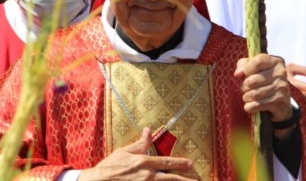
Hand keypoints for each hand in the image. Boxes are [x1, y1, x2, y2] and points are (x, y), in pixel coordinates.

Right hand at [78, 128, 194, 180]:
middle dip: (184, 179)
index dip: (180, 163)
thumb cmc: (110, 166)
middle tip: (196, 180)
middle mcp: (147, 176)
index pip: (167, 162)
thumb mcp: (124, 151)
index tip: (190, 164)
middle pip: (171, 178)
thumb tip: (148, 130)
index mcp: (144, 162)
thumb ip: (139, 143)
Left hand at [235, 54, 291, 121]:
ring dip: (246, 97)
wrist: (281, 102)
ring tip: (248, 97)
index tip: (245, 74)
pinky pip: (257, 105)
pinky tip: (252, 106)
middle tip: (246, 89)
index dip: (247, 69)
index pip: (258, 61)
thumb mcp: (254, 68)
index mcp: (276, 61)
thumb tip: (238, 74)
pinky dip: (250, 107)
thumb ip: (243, 65)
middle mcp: (281, 73)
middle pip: (252, 80)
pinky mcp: (280, 101)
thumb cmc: (264, 81)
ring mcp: (281, 87)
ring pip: (254, 94)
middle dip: (244, 87)